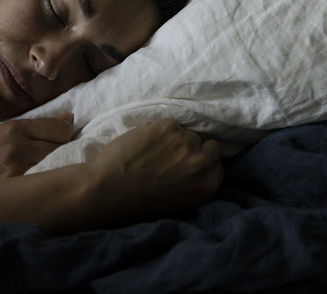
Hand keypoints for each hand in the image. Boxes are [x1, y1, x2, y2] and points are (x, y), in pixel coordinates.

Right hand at [0, 113, 73, 183]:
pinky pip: (44, 182)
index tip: (64, 136)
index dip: (66, 132)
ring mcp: (18, 171)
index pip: (58, 128)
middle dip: (64, 149)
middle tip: (59, 153)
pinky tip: (44, 181)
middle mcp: (18, 148)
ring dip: (58, 166)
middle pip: (61, 147)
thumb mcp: (3, 130)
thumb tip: (69, 119)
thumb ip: (36, 125)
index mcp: (15, 129)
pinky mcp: (16, 189)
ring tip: (52, 167)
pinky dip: (48, 181)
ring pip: (56, 166)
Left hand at [86, 120, 222, 224]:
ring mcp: (185, 142)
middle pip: (211, 145)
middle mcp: (202, 163)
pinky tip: (142, 144)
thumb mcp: (179, 201)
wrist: (108, 190)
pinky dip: (157, 131)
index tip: (188, 164)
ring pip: (188, 133)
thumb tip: (198, 163)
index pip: (218, 164)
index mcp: (209, 186)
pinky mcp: (167, 127)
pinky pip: (168, 125)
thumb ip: (194, 181)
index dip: (203, 162)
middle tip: (173, 155)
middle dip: (195, 148)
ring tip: (153, 151)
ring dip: (174, 139)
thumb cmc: (138, 202)